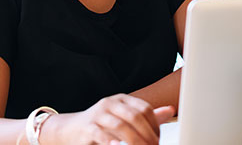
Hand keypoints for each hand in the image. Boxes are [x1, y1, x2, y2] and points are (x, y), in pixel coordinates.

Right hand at [52, 94, 174, 144]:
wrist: (70, 129)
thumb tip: (170, 110)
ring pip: (120, 126)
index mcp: (122, 99)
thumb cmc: (101, 125)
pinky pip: (101, 135)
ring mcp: (98, 114)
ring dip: (134, 142)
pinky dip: (112, 142)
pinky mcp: (87, 128)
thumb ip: (146, 117)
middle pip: (135, 117)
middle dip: (147, 136)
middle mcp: (110, 103)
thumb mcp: (124, 118)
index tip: (158, 140)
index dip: (155, 126)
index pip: (144, 109)